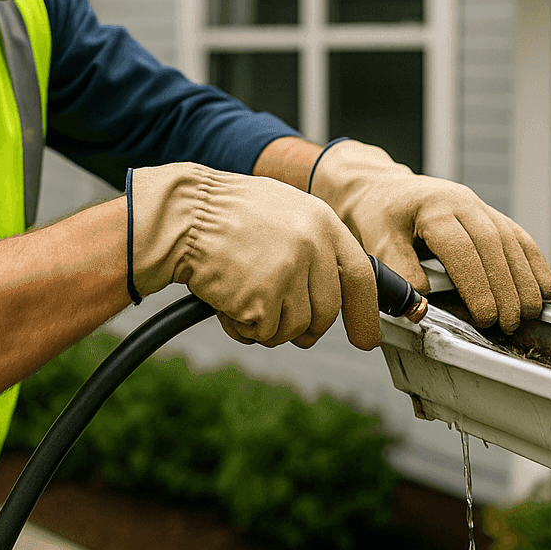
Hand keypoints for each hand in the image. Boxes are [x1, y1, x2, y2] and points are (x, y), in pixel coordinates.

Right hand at [128, 162, 381, 349]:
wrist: (184, 214)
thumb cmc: (226, 214)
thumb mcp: (283, 211)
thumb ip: (313, 244)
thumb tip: (333, 286)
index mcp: (322, 222)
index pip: (359, 275)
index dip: (365, 313)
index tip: (366, 338)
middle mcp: (312, 246)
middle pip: (326, 312)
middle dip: (304, 327)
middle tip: (276, 317)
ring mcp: (288, 273)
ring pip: (294, 328)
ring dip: (268, 325)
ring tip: (242, 295)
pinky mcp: (262, 298)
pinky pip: (263, 333)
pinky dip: (244, 328)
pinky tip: (227, 302)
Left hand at [309, 140, 550, 331]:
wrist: (381, 188)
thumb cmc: (377, 216)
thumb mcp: (376, 242)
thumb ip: (399, 272)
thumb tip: (422, 305)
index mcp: (432, 208)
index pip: (461, 249)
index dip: (477, 285)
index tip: (485, 317)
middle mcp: (461, 202)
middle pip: (492, 246)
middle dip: (505, 288)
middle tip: (510, 323)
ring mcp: (479, 206)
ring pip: (511, 241)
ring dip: (524, 279)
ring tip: (530, 312)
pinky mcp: (489, 213)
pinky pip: (518, 236)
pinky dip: (534, 262)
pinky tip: (545, 286)